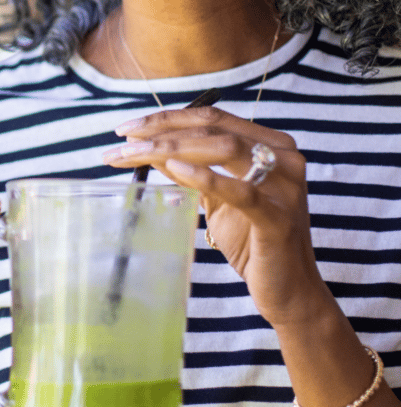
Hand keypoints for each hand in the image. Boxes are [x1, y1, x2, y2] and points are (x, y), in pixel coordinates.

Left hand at [103, 105, 331, 325]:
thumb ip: (193, 172)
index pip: (213, 117)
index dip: (167, 118)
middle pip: (213, 128)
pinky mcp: (278, 217)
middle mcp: (283, 157)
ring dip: (171, 148)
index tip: (128, 127)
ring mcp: (285, 185)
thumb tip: (153, 150)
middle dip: (160, 131)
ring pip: (224, 149)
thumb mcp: (217, 200)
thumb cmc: (252, 242)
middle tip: (121, 139)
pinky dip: (205, 177)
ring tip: (133, 153)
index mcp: (270, 145)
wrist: (286, 288)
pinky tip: (173, 168)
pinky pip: (241, 191)